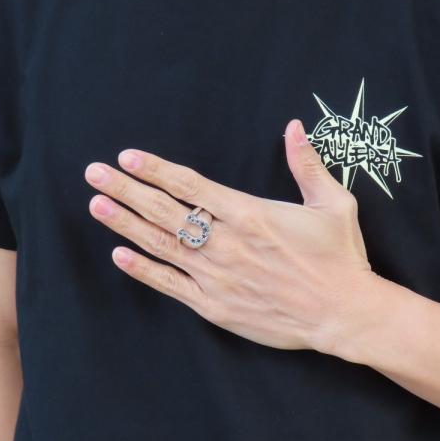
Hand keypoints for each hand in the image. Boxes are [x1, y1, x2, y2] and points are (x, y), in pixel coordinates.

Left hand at [84, 119, 382, 358]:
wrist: (343, 314)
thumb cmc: (340, 257)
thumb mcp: (333, 204)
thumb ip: (307, 164)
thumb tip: (294, 127)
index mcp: (250, 214)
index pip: (190, 185)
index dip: (156, 169)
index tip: (128, 157)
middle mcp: (226, 243)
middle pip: (165, 210)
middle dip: (127, 189)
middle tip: (95, 173)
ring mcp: (217, 276)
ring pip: (162, 244)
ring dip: (126, 224)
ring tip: (97, 205)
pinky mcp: (215, 306)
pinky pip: (171, 285)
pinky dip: (144, 270)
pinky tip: (119, 255)